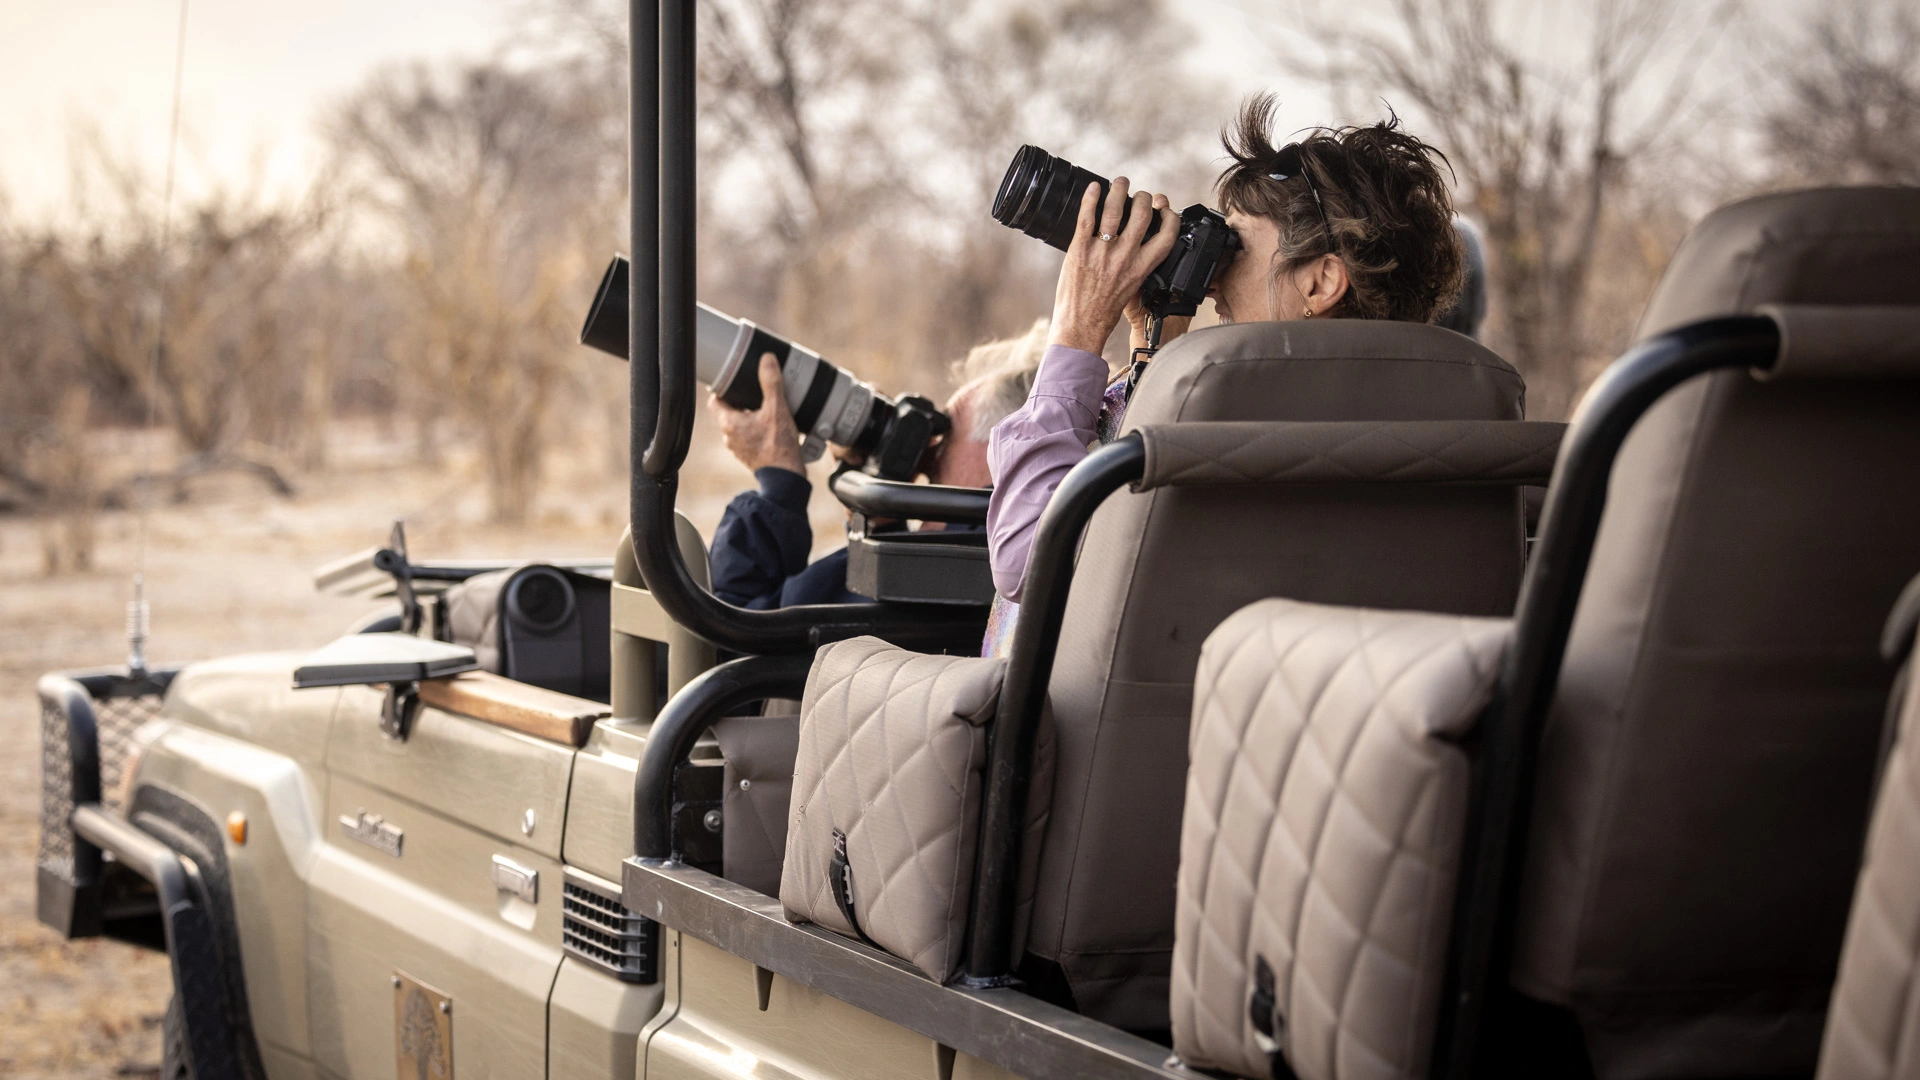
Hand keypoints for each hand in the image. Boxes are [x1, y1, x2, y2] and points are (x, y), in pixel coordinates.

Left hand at [707, 352, 803, 474]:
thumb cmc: (779, 447)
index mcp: (729, 423)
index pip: (715, 400)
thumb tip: (766, 360)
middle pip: (729, 411)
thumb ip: (771, 383)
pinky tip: (773, 424)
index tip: (734, 380)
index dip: (723, 388)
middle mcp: (729, 437)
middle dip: (741, 400)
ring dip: (750, 415)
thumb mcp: (777, 409)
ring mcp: (739, 448)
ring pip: (740, 424)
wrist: (786, 479)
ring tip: (767, 406)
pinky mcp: (750, 455)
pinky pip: (749, 436)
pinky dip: (757, 428)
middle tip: (755, 389)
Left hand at [1049, 178, 1179, 353]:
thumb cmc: (1105, 309)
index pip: (1167, 234)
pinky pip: (1087, 216)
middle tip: (1138, 194)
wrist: (1081, 325)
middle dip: (1143, 197)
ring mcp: (1102, 251)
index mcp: (1142, 267)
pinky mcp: (1080, 249)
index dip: (1170, 215)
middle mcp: (1125, 257)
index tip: (1164, 208)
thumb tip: (1138, 240)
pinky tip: (1094, 188)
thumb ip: (1137, 263)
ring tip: (1120, 182)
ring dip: (1119, 189)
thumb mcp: (1132, 286)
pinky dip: (1091, 197)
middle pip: (1143, 213)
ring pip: (1115, 208)